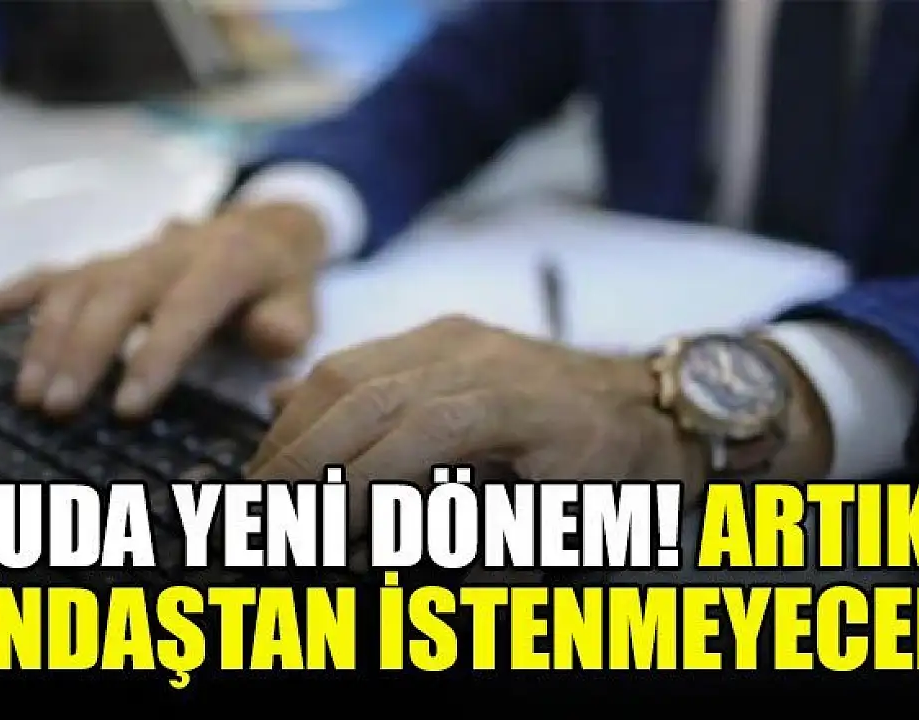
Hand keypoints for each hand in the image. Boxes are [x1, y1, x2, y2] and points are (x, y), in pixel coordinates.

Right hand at [0, 202, 326, 417]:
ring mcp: (124, 256)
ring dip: (44, 341)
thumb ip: (288, 324)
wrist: (262, 230)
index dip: (155, 357)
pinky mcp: (98, 264)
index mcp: (220, 263)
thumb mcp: (303, 301)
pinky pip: (43, 278)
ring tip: (27, 395)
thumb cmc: (279, 283)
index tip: (128, 409)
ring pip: (72, 290)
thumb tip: (270, 340)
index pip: (182, 310)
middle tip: (58, 409)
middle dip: (81, 353)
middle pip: (112, 298)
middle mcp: (162, 253)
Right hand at [248, 315, 705, 532]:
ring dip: (298, 424)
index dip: (358, 486)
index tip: (313, 533)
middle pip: (366, 395)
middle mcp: (480, 354)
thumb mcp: (574, 525)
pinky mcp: (445, 332)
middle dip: (303, 456)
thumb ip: (490, 550)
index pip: (416, 436)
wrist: (657, 401)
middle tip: (261, 509)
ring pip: (353, 368)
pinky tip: (282, 419)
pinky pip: (364, 355)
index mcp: (519, 401)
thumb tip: (397, 564)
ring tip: (264, 477)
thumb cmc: (619, 469)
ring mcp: (459, 335)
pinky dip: (316, 391)